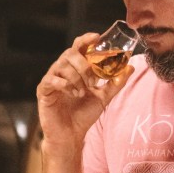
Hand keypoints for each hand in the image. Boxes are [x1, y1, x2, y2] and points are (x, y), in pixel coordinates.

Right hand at [36, 32, 133, 150]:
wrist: (71, 135)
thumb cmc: (84, 114)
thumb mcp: (104, 97)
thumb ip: (116, 82)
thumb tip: (130, 67)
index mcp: (76, 68)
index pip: (79, 46)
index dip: (87, 39)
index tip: (97, 37)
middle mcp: (63, 70)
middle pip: (71, 53)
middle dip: (85, 65)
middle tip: (93, 80)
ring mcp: (52, 78)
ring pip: (62, 65)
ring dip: (77, 78)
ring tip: (82, 93)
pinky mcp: (43, 90)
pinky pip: (52, 79)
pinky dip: (65, 84)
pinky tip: (73, 94)